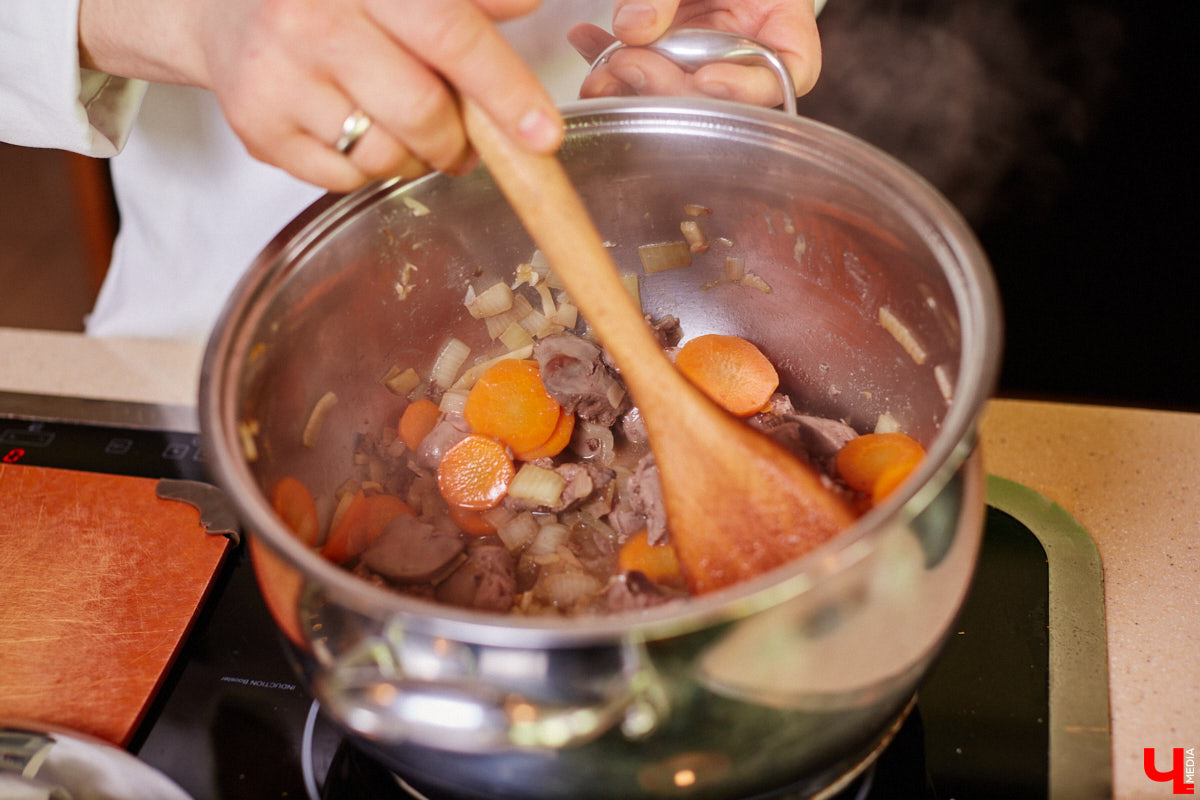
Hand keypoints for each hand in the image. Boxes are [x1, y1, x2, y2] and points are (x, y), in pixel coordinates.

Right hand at [79, 0, 563, 191]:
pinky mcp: (257, 126)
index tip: (541, 134)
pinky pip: (345, 180)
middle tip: (462, 141)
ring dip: (413, 157)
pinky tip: (354, 131)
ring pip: (385, 156)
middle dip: (457, 141)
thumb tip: (528, 5)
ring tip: (399, 126)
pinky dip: (367, 169)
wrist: (222, 8)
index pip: (449, 34)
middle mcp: (312, 20)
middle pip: (422, 112)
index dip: (504, 89)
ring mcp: (278, 76)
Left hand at [569, 0, 821, 105]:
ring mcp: (706, 58)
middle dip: (669, 87)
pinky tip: (585, 41)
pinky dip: (607, 59)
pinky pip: (639, 70)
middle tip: (628, 64)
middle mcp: (747, 49)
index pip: (791, 71)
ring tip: (598, 70)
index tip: (707, 78)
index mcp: (784, 22)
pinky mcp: (666, 57)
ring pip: (672, 92)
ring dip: (630, 85)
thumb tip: (634, 26)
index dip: (749, 86)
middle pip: (720, 95)